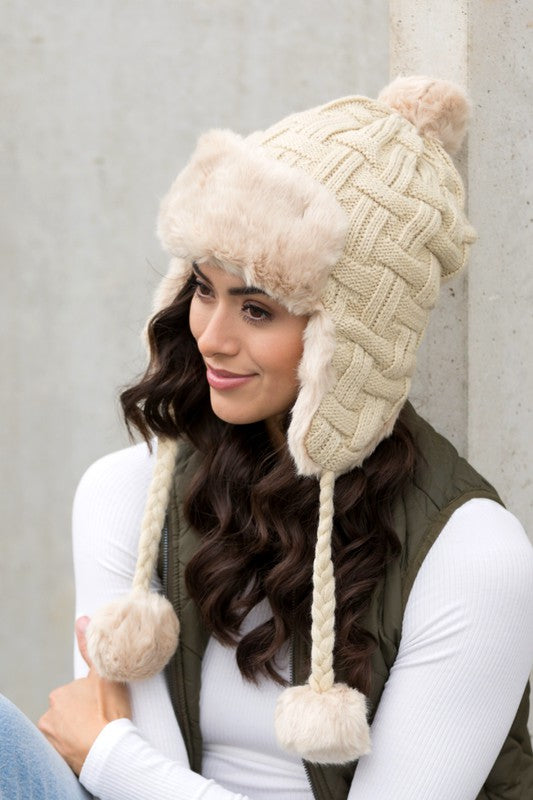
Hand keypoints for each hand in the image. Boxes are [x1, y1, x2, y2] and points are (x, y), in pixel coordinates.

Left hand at [38, 616, 130, 774]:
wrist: (109, 751)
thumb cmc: (109, 711)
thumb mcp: (103, 674)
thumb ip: (90, 647)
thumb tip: (82, 619)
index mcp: (60, 694)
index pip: (76, 694)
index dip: (92, 699)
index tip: (104, 706)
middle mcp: (50, 715)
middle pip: (69, 712)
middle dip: (82, 715)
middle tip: (102, 720)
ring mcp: (51, 738)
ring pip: (67, 730)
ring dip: (78, 731)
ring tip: (98, 735)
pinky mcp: (56, 757)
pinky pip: (66, 748)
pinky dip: (75, 747)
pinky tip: (89, 746)